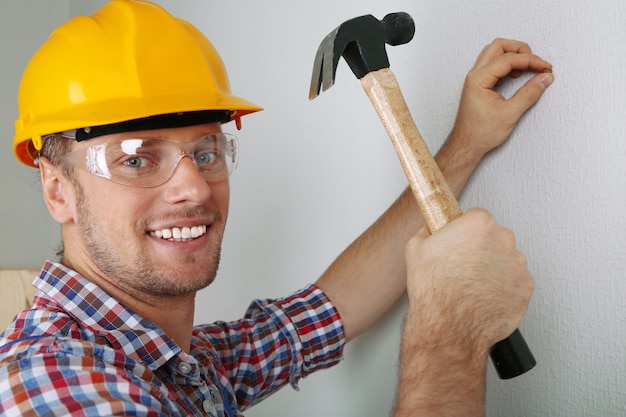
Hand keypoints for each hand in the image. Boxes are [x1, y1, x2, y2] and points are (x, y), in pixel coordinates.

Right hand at [404, 208, 533, 351]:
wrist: (449, 328)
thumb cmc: (434, 291)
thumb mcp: (416, 249)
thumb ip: (429, 231)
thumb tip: (432, 229)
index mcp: (478, 224)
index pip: (476, 217)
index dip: (464, 231)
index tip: (459, 242)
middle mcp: (503, 240)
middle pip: (494, 237)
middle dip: (481, 248)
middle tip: (462, 266)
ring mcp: (518, 265)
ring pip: (505, 260)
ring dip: (493, 268)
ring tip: (472, 285)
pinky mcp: (526, 288)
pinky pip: (515, 282)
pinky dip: (503, 288)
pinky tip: (483, 296)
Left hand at [449, 38, 553, 158]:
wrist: (466, 146)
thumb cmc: (480, 133)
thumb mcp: (510, 114)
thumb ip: (529, 94)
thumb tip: (545, 78)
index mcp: (478, 79)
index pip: (509, 58)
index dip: (531, 60)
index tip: (545, 68)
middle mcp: (474, 75)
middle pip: (499, 46)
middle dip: (520, 49)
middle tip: (536, 62)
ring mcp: (475, 79)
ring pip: (495, 53)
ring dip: (513, 55)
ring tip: (528, 68)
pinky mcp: (478, 85)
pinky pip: (493, 65)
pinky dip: (508, 64)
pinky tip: (518, 75)